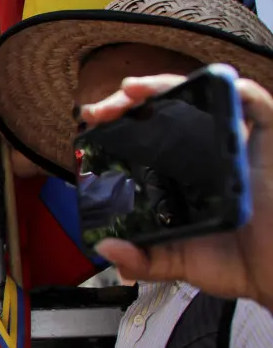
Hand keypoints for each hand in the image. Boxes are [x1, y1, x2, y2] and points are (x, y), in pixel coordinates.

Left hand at [83, 76, 272, 311]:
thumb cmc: (238, 262)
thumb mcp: (178, 260)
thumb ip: (143, 258)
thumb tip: (107, 248)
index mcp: (185, 170)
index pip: (151, 131)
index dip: (122, 120)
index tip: (92, 121)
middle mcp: (209, 150)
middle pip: (170, 107)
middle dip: (133, 99)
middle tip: (103, 107)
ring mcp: (238, 145)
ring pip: (206, 98)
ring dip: (168, 85)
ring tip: (134, 90)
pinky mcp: (271, 145)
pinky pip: (260, 109)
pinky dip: (242, 94)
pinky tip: (220, 88)